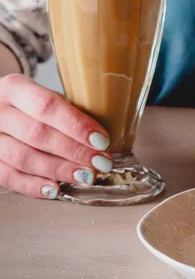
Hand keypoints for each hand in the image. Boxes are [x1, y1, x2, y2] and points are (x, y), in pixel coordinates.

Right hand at [0, 74, 112, 198]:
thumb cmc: (29, 105)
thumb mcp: (45, 96)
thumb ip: (66, 111)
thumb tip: (100, 136)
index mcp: (14, 88)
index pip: (46, 106)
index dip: (76, 125)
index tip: (101, 140)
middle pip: (37, 134)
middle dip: (74, 151)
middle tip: (101, 162)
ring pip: (23, 158)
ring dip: (59, 170)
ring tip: (86, 176)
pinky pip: (8, 177)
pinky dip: (33, 186)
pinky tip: (56, 190)